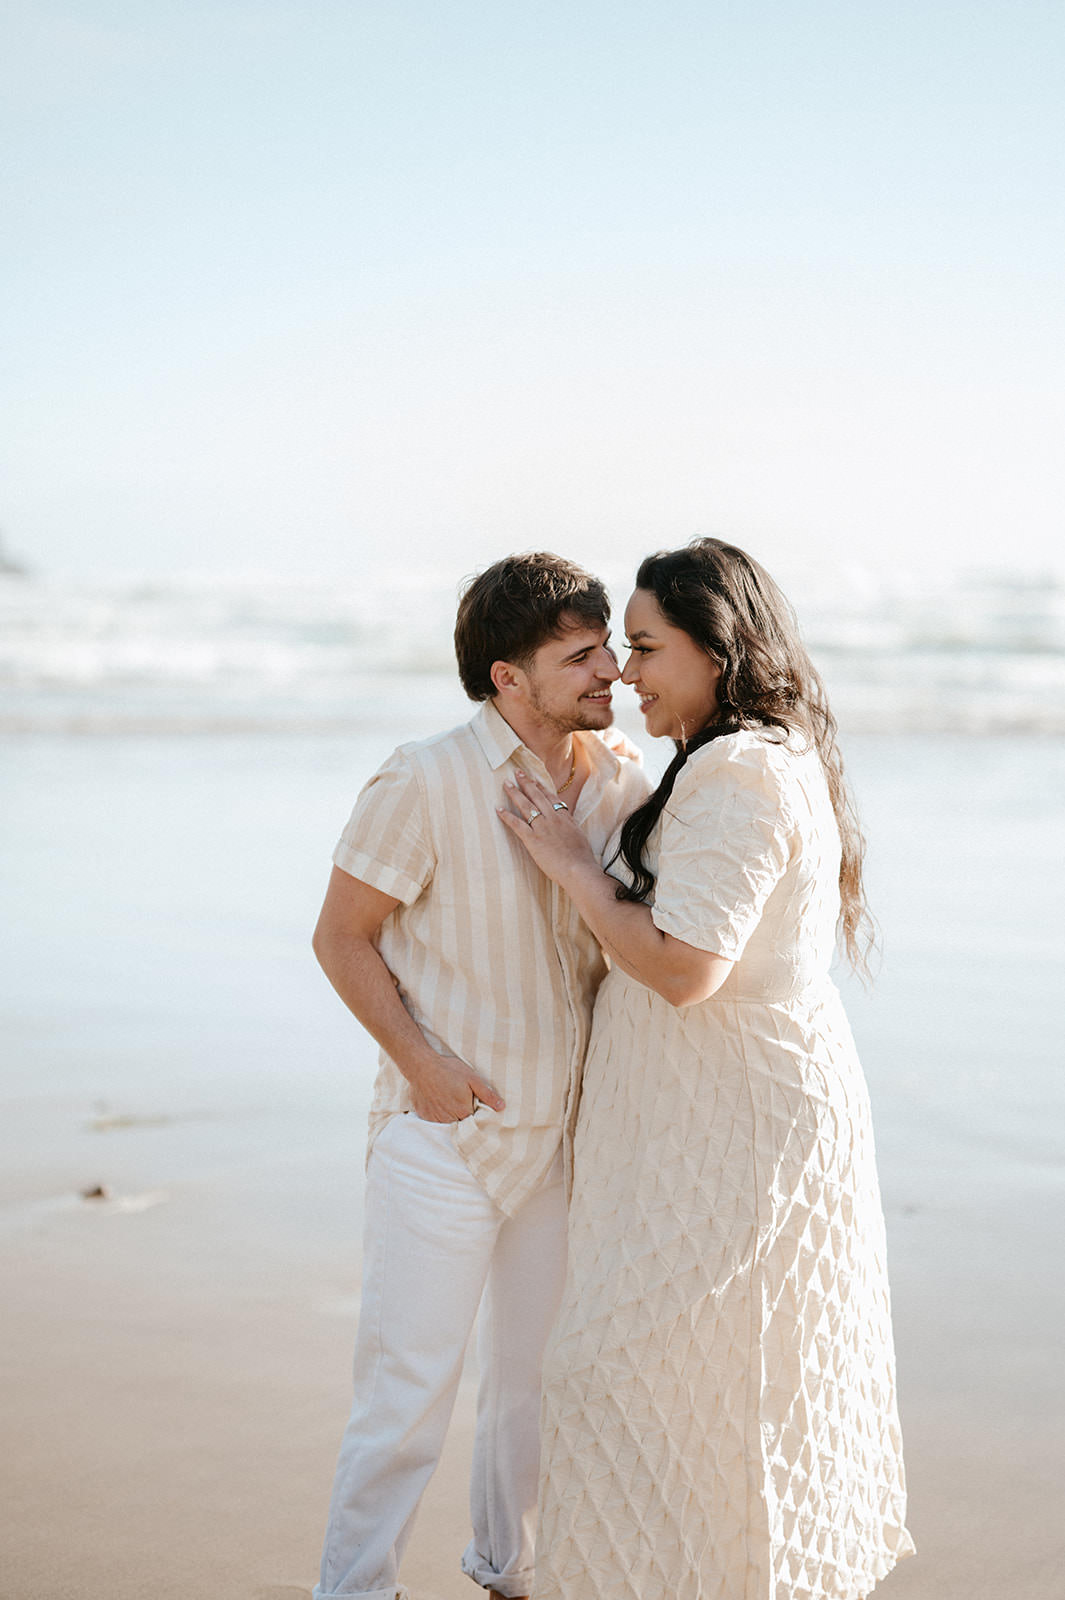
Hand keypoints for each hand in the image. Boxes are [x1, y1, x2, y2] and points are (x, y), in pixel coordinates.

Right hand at [406, 1051, 504, 1122]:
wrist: (421, 1065)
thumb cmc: (449, 1070)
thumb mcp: (472, 1079)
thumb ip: (487, 1095)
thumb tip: (502, 1107)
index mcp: (463, 1111)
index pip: (473, 1121)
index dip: (474, 1112)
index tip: (472, 1103)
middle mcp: (448, 1119)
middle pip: (459, 1122)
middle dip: (461, 1113)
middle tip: (457, 1098)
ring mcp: (434, 1118)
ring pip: (446, 1122)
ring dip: (448, 1115)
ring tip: (447, 1098)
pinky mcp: (423, 1115)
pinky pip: (433, 1120)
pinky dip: (436, 1113)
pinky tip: (436, 1100)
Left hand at [498, 769, 597, 884]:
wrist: (579, 869)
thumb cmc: (581, 859)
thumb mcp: (579, 837)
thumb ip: (571, 828)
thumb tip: (567, 825)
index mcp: (565, 818)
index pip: (551, 797)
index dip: (541, 787)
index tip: (534, 779)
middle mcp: (553, 818)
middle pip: (537, 796)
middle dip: (526, 783)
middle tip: (517, 772)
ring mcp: (543, 827)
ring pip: (526, 805)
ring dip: (515, 793)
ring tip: (506, 783)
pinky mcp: (533, 839)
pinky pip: (517, 824)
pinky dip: (507, 816)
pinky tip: (498, 809)